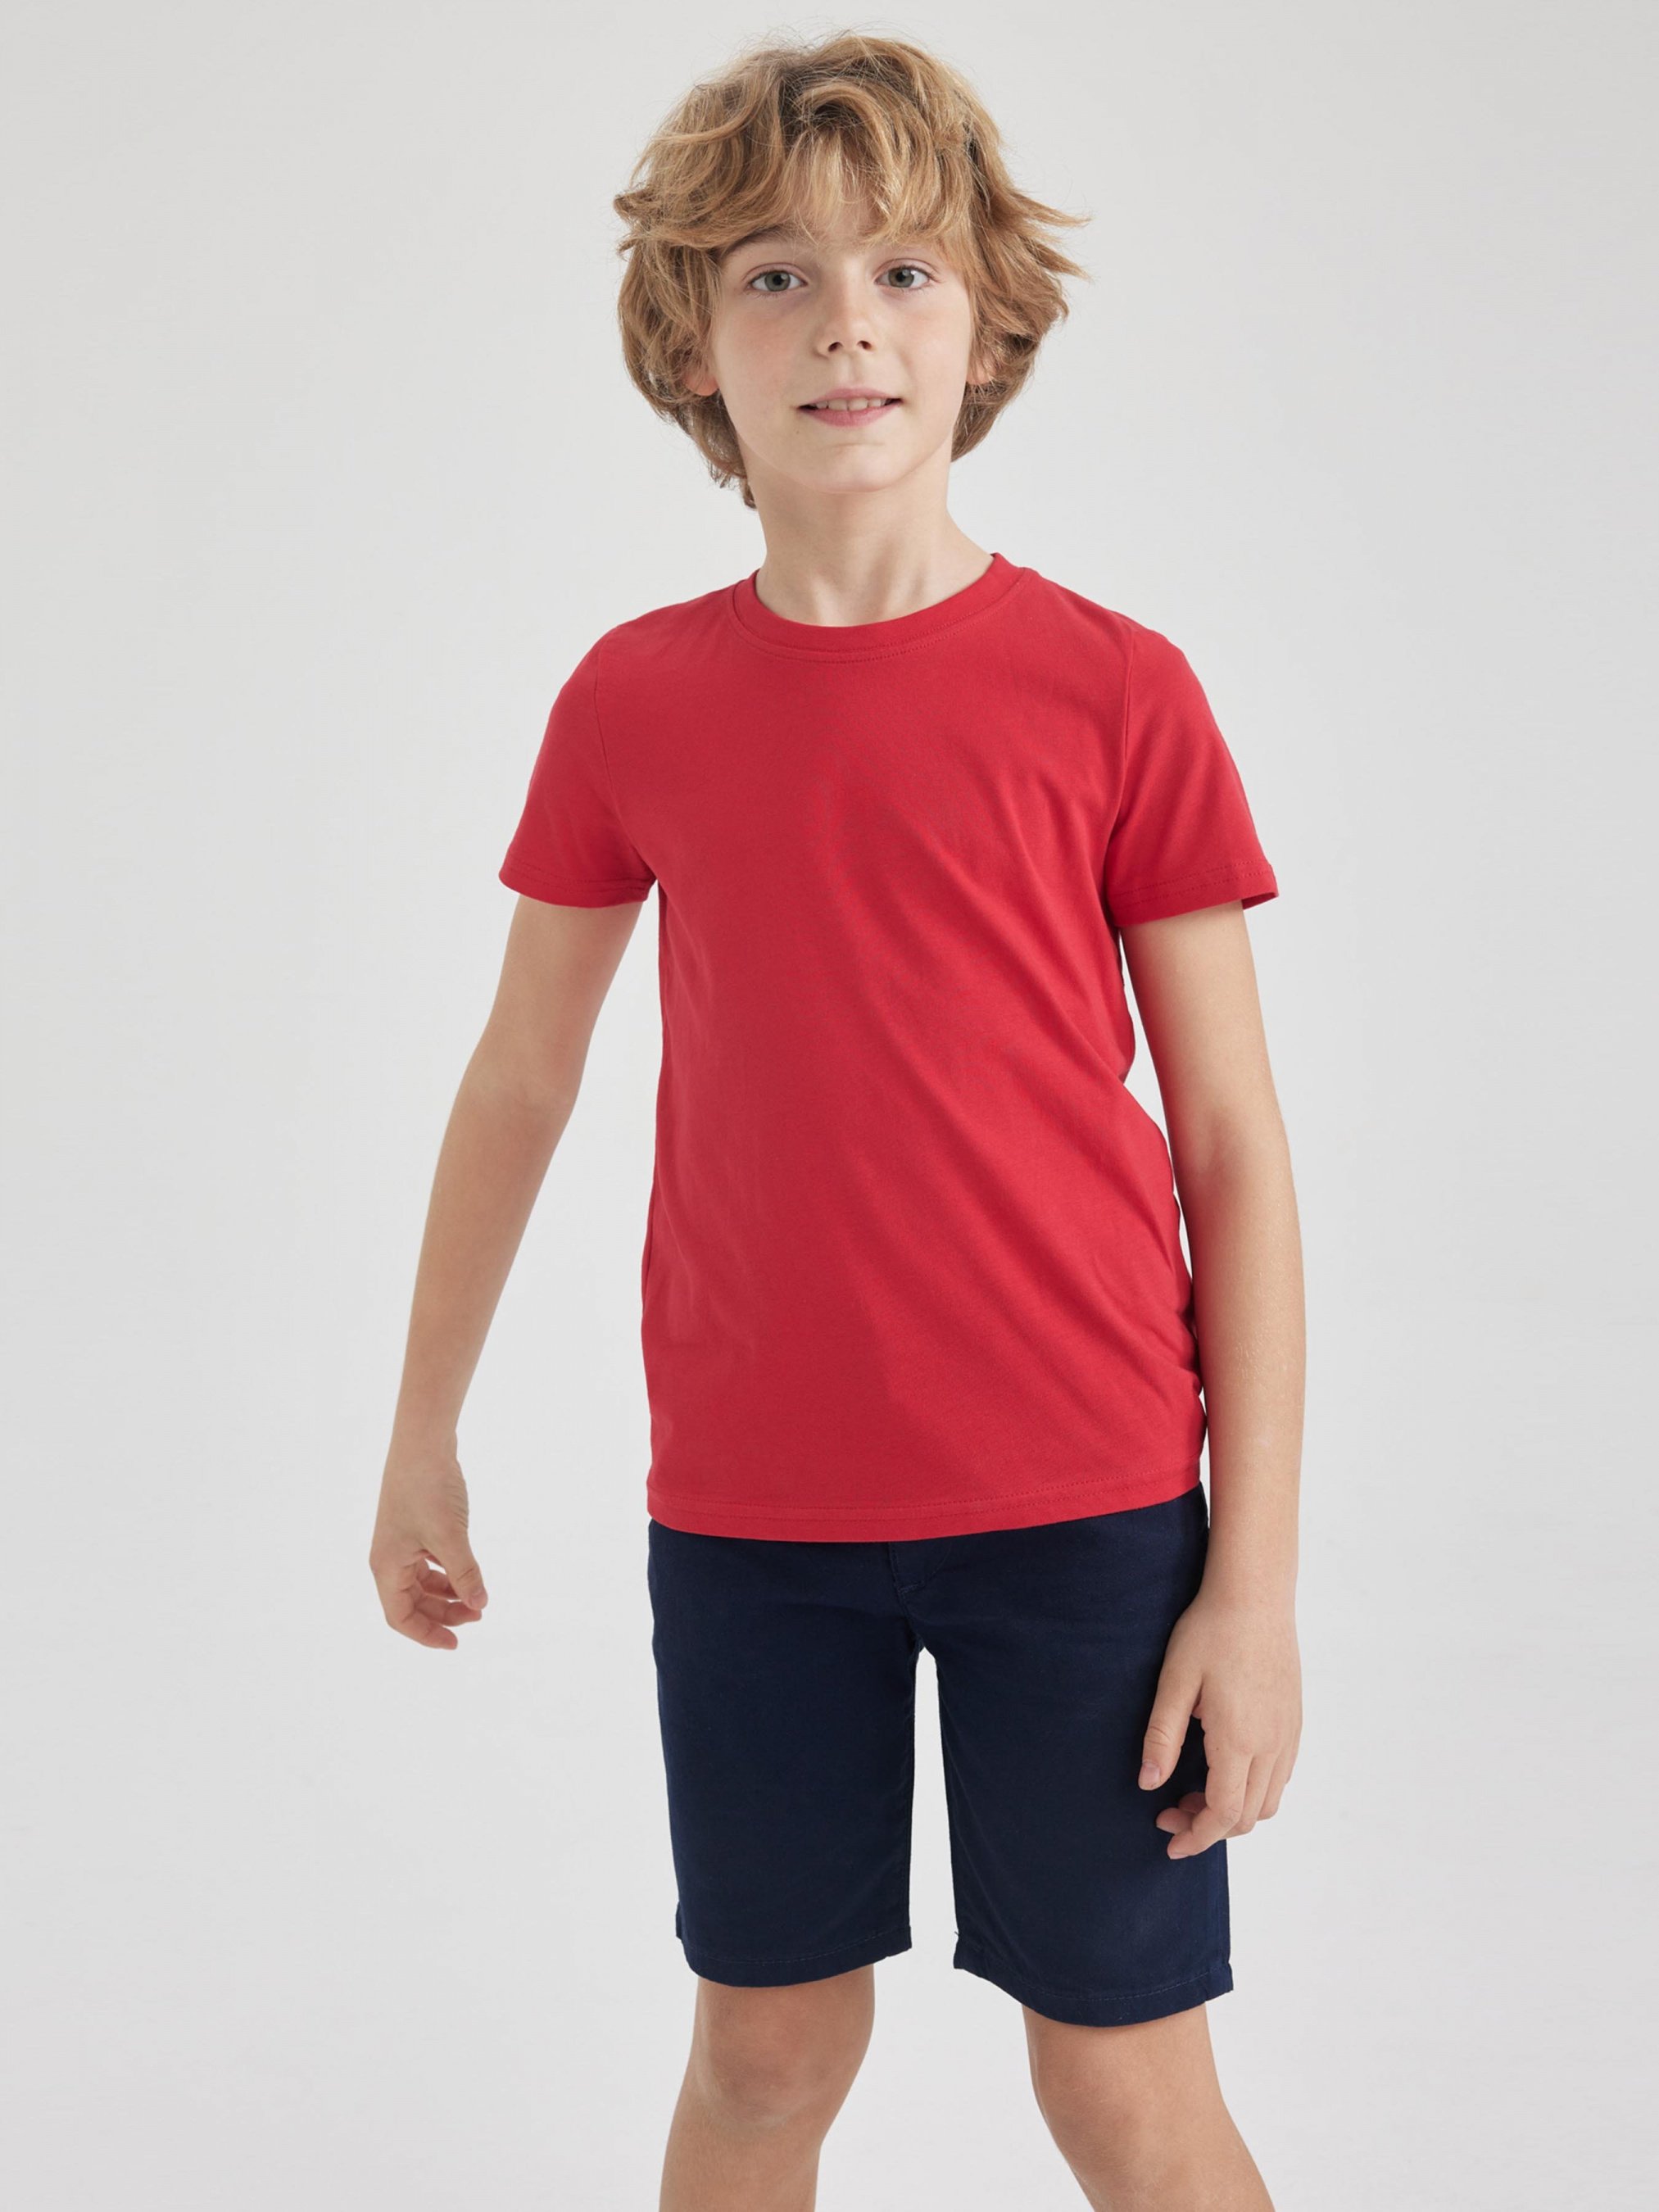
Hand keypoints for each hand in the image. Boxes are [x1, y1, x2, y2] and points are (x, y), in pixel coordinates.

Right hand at [369, 1440, 489, 1648]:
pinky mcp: (413, 1528)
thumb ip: (465, 1573)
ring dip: (446, 1596)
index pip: (400, 1617)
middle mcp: (389, 1559)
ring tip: (477, 1598)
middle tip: (478, 1615)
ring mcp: (400, 1543)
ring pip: (421, 1584)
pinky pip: (427, 1564)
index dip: (426, 1635)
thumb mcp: (450, 1536)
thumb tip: (480, 1605)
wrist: (423, 1443)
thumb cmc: (429, 1488)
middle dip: (443, 1615)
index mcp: (387, 1567)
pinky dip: (446, 1575)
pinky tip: (466, 1574)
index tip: (456, 1643)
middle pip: (412, 1603)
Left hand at [1137, 1584, 1300, 1857]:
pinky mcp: (1295, 1721)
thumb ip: (1162, 1737)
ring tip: (1194, 1792)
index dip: (1197, 1837)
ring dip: (1233, 1811)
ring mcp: (1289, 1733)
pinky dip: (1254, 1790)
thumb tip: (1149, 1785)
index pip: (1224, 1813)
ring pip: (1269, 1800)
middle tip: (1169, 1812)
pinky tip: (1224, 1768)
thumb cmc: (1210, 1632)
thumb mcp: (1174, 1681)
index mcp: (1239, 1739)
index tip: (1169, 1844)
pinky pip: (1281, 1775)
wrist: (1256, 1595)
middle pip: (1248, 1816)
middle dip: (1208, 1827)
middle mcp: (1272, 1744)